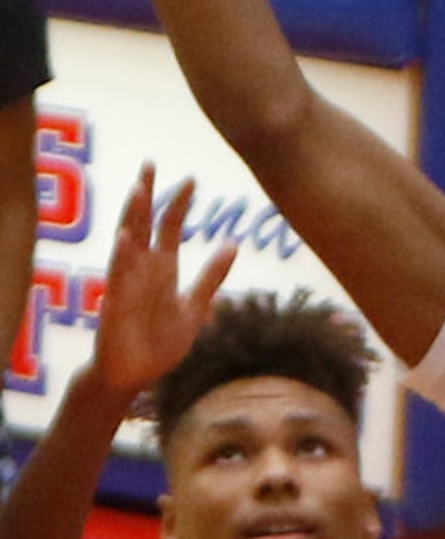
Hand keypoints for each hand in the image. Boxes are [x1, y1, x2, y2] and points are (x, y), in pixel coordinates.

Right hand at [93, 167, 236, 393]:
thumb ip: (211, 277)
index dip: (180, 204)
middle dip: (146, 194)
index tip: (192, 179)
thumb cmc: (160, 342)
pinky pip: (118, 278)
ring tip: (138, 189)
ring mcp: (127, 284)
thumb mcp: (194, 307)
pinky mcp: (116, 304)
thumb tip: (233, 244)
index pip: (169, 228)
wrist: (136, 376)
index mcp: (163, 270)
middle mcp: (143, 270)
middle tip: (150, 163)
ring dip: (132, 217)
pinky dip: (122, 258)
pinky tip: (125, 238)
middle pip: (143, 224)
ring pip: (128, 243)